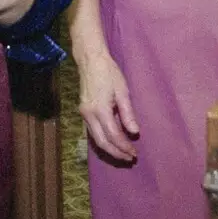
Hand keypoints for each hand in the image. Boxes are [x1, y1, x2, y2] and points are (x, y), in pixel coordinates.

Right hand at [74, 47, 138, 162]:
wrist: (90, 60)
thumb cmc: (109, 72)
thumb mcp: (122, 91)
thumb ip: (128, 114)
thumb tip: (134, 132)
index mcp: (100, 110)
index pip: (114, 135)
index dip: (124, 146)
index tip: (134, 153)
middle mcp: (89, 115)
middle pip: (102, 142)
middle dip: (116, 153)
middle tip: (129, 158)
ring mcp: (84, 114)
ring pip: (95, 139)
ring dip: (109, 149)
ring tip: (122, 154)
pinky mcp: (82, 112)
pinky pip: (92, 132)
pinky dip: (102, 140)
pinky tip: (111, 143)